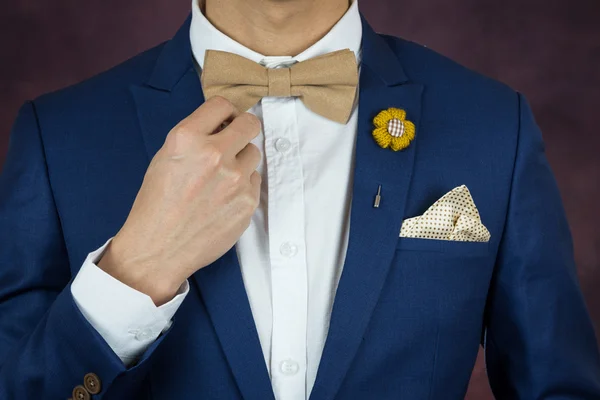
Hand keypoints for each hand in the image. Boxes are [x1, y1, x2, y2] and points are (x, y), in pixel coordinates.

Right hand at [98, 96, 261, 304]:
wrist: (158, 249)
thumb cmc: (156, 205)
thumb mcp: (165, 158)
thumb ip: (194, 138)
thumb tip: (222, 126)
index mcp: (187, 139)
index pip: (222, 105)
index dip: (225, 113)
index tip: (225, 121)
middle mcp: (213, 154)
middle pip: (249, 123)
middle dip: (242, 129)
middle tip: (234, 141)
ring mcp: (235, 179)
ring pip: (254, 153)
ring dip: (242, 160)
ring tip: (222, 178)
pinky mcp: (248, 201)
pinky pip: (255, 181)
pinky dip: (244, 186)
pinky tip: (224, 199)